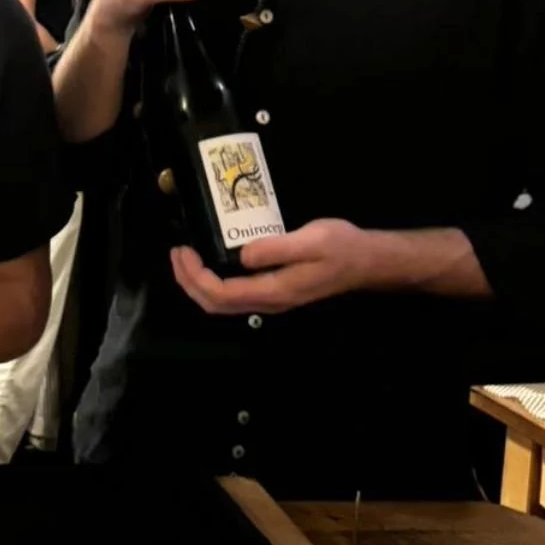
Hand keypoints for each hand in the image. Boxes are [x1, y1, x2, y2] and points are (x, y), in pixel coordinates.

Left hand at [171, 219, 378, 315]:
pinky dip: (212, 281)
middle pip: (216, 304)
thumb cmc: (341, 247)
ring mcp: (272, 298)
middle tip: (177, 252)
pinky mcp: (274, 290)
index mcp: (274, 291)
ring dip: (198, 283)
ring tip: (185, 257)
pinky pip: (234, 294)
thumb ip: (277, 248)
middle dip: (189, 281)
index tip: (183, 251)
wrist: (367, 261)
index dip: (196, 277)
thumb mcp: (311, 240)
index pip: (222, 294)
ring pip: (223, 303)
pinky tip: (209, 262)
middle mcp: (269, 301)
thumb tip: (243, 255)